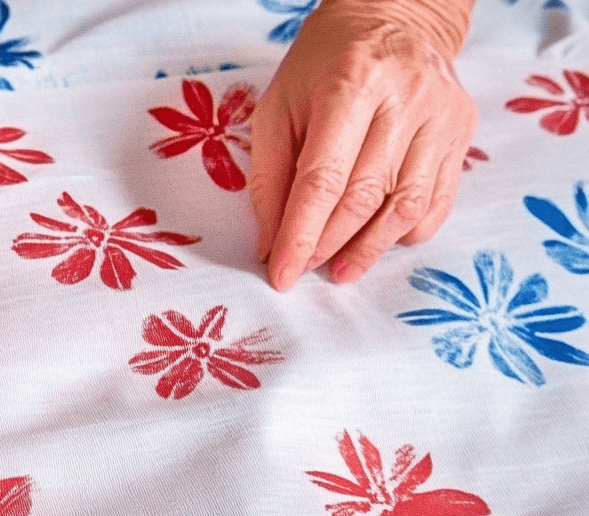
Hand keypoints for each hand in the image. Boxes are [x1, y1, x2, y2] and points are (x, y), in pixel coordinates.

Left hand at [249, 0, 477, 289]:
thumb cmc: (324, 64)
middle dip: (328, 245)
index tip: (282, 274)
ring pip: (405, 207)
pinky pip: (436, 202)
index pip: (323, 180)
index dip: (300, 236)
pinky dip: (405, 233)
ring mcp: (441, 115)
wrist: (394, 15)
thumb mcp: (279, 107)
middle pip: (364, 198)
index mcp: (352, 84)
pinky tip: (378, 240)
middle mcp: (405, 98)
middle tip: (304, 269)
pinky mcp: (461, 130)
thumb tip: (271, 245)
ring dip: (368, 249)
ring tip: (340, 270)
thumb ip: (270, 177)